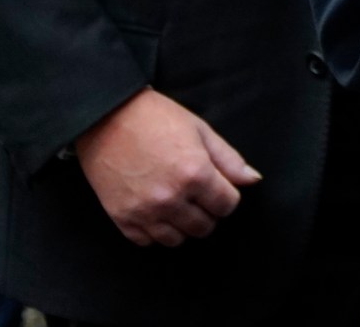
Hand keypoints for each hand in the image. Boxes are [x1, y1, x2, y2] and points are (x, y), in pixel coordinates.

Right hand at [73, 89, 261, 246]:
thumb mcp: (200, 131)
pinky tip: (155, 211)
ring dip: (182, 225)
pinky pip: (147, 242)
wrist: (106, 117)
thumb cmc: (156, 119)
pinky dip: (154, 231)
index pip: (228, 206)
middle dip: (207, 212)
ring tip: (177, 203)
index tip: (217, 186)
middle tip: (197, 194)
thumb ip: (229, 160)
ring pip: (177, 240)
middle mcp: (171, 198)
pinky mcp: (122, 218)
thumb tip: (253, 180)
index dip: (226, 195)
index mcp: (195, 174)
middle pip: (204, 227)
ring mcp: (144, 212)